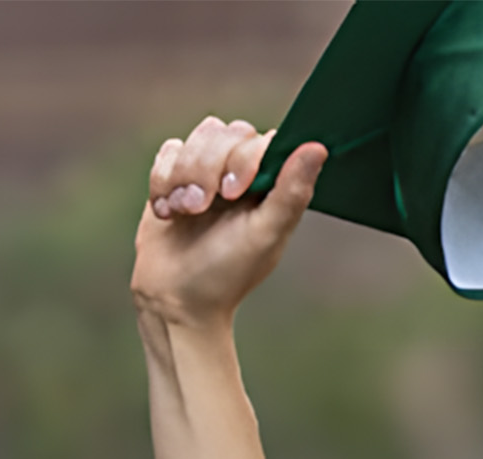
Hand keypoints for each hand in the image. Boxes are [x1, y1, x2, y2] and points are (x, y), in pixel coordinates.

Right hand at [132, 118, 326, 333]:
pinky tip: (168, 212)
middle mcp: (237, 170)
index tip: (233, 193)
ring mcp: (204, 172)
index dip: (243, 157)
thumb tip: (319, 147)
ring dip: (183, 178)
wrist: (176, 301)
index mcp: (267, 181)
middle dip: (206, 170)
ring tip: (184, 213)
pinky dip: (163, 183)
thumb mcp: (265, 236)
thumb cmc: (226, 275)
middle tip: (201, 209)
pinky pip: (167, 154)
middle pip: (223, 132)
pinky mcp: (173, 178)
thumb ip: (292, 193)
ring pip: (194, 141)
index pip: (258, 139)